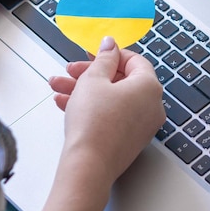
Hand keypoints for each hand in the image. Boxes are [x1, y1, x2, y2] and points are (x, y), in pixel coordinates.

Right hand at [11, 37, 163, 210]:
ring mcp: (142, 125)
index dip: (110, 54)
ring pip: (112, 99)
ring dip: (84, 90)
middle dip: (90, 74)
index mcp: (149, 86)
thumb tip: (111, 44)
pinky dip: (92, 108)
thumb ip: (104, 58)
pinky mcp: (130, 140)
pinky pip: (112, 116)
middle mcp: (152, 106)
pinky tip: (65, 105)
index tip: (92, 54)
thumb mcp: (94, 79)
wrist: (88, 165)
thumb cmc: (92, 120)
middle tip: (69, 71)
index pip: (134, 61)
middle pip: (120, 80)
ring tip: (57, 88)